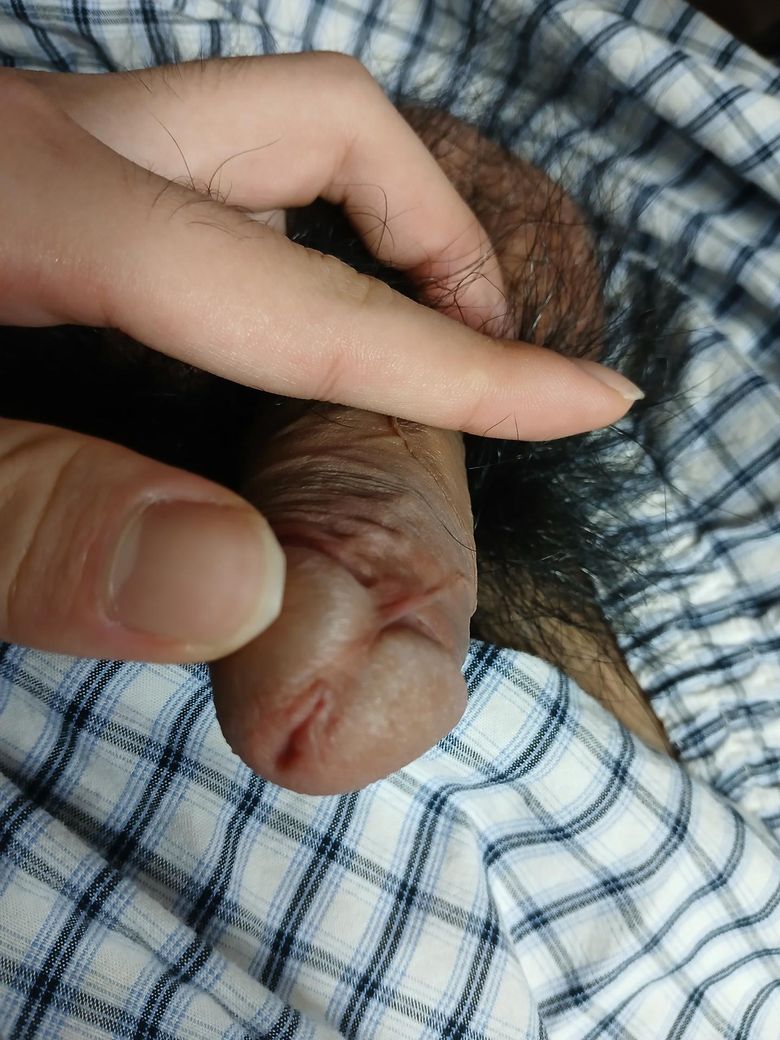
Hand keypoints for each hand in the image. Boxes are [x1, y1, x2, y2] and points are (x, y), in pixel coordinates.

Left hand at [0, 55, 640, 664]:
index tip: (583, 400)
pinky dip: (285, 244)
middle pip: (322, 122)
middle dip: (439, 237)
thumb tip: (245, 590)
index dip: (452, 365)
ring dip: (369, 230)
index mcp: (20, 198)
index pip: (297, 293)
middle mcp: (50, 138)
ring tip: (406, 348)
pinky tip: (279, 342)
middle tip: (481, 351)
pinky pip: (203, 172)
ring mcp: (45, 144)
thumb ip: (47, 527)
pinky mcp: (33, 175)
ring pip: (266, 130)